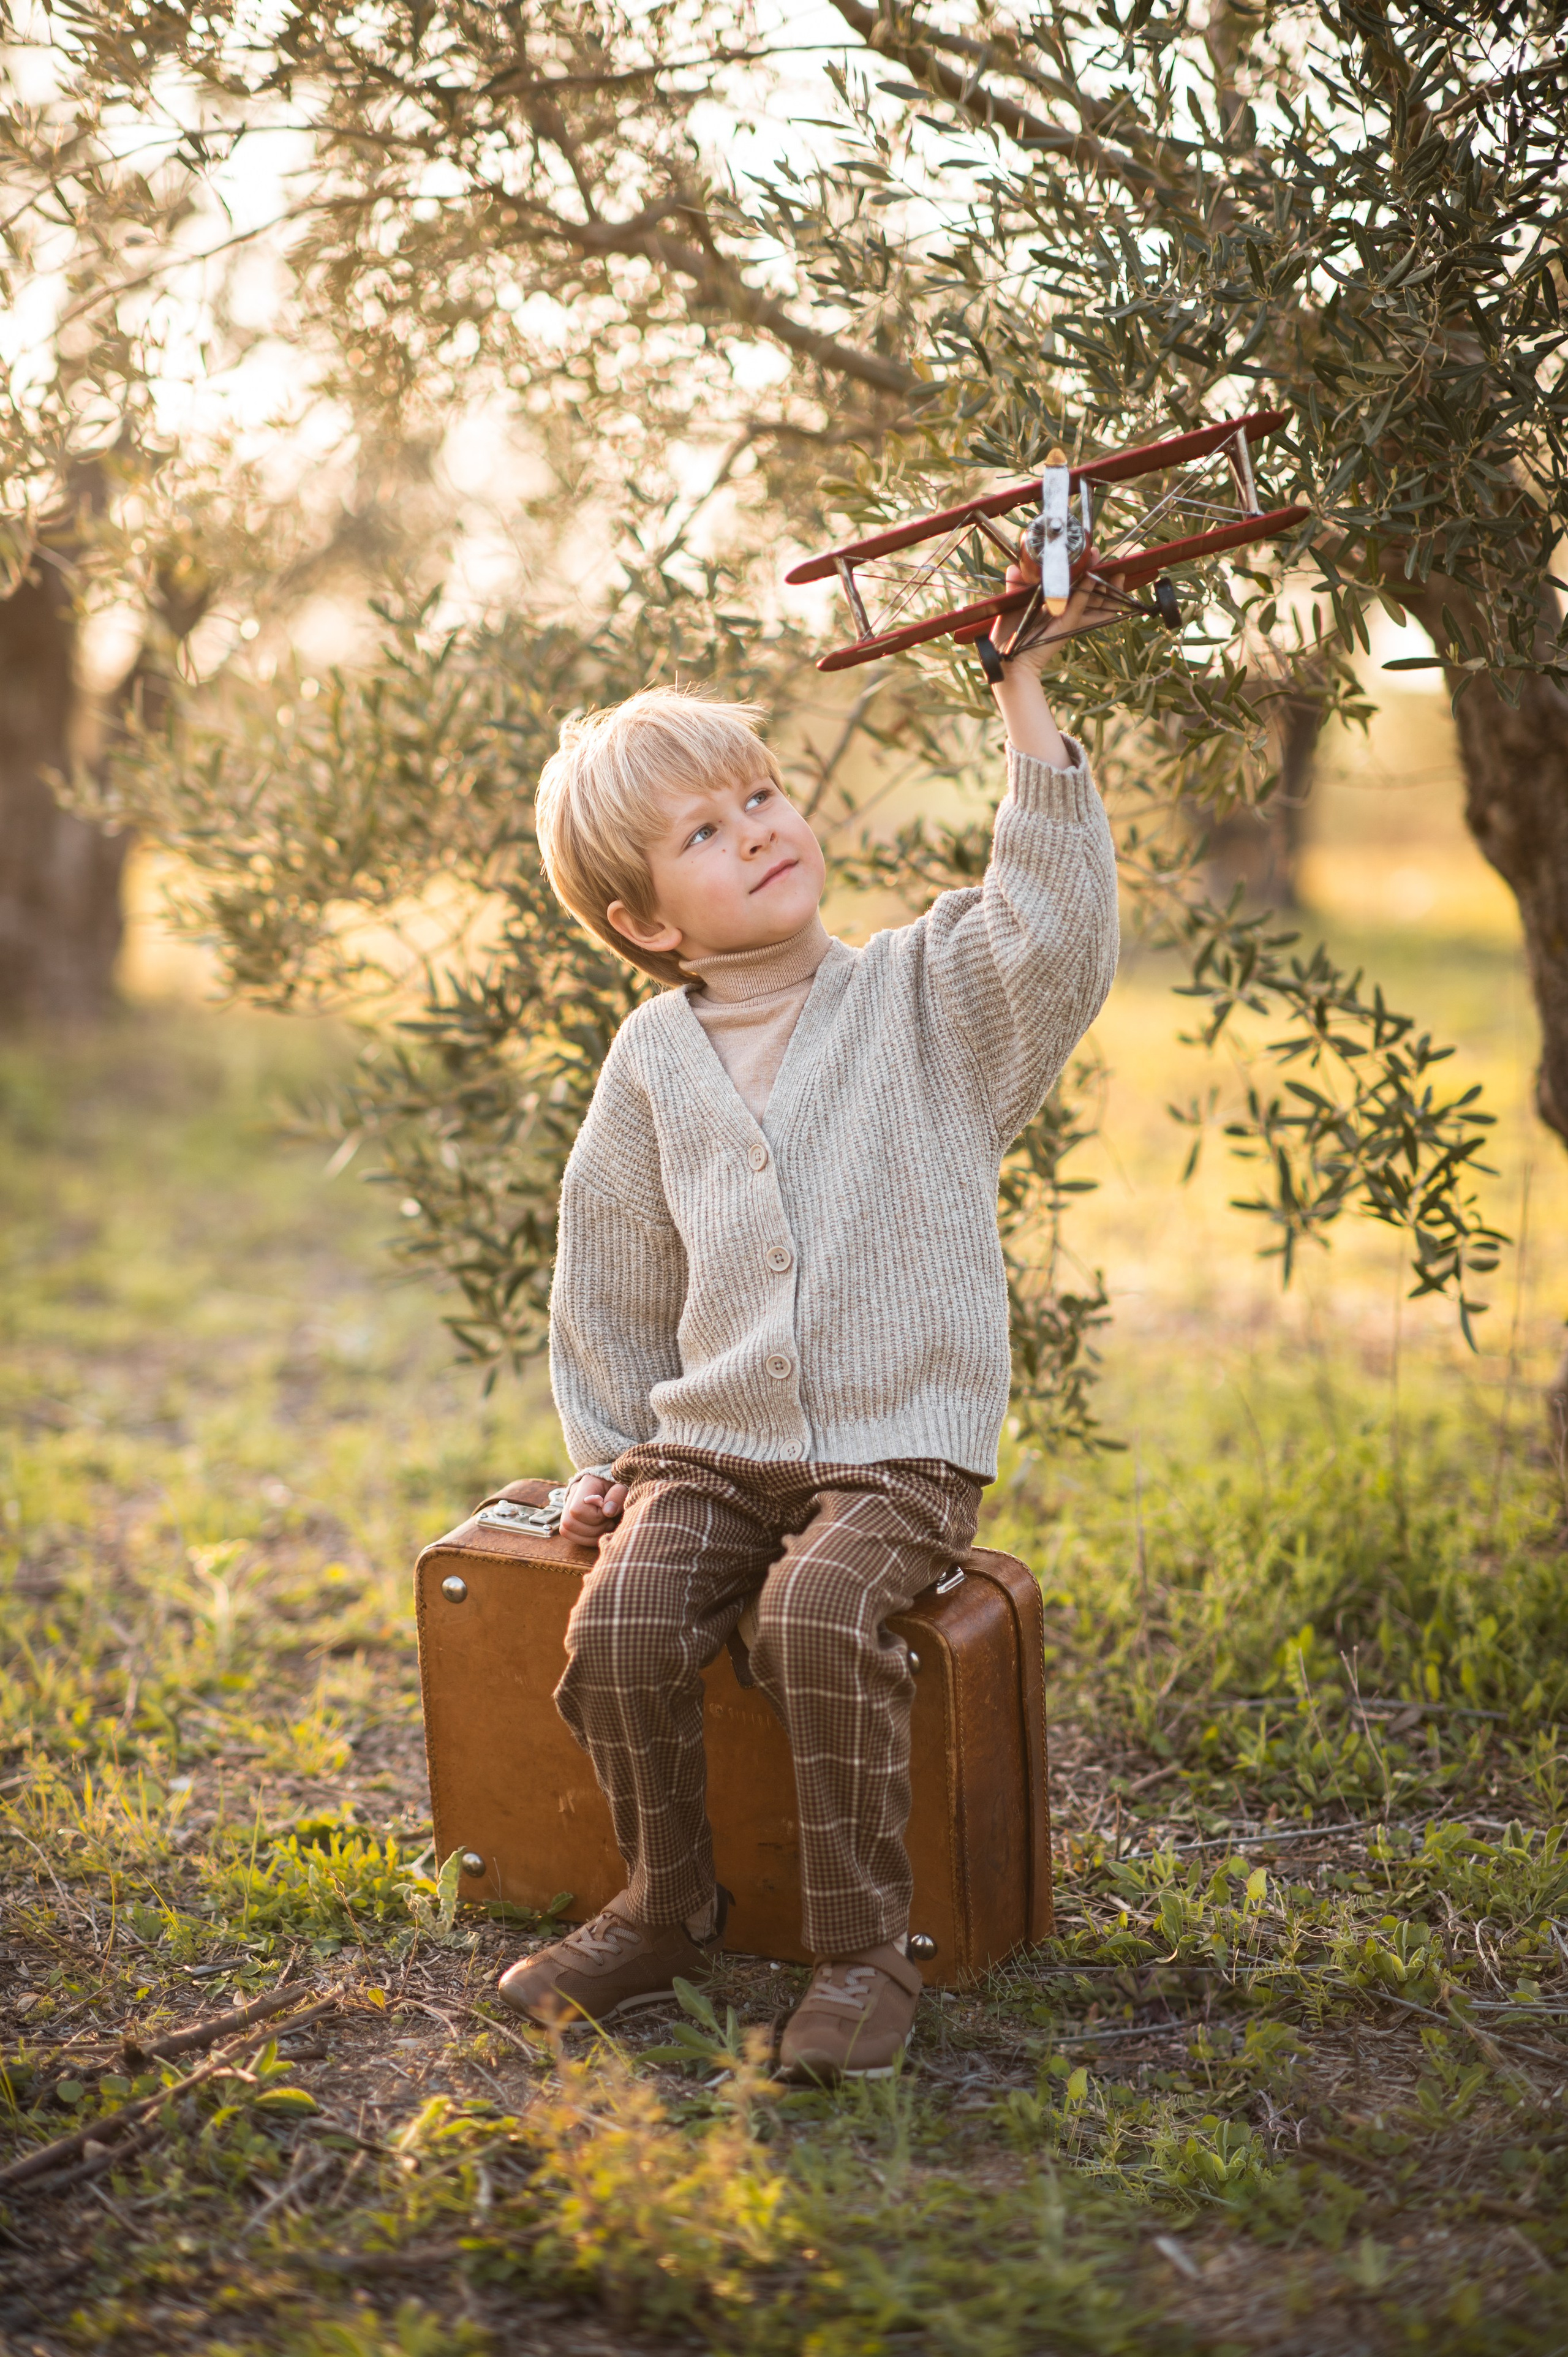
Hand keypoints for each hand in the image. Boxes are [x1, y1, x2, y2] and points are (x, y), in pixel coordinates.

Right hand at [561, 1472, 627, 1547]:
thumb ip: (617, 1496)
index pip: (578, 1509)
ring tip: (605, 1527)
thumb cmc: (619, 1487)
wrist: (613, 1485)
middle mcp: (573, 1494)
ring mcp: (567, 1505)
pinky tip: (599, 1532)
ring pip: (566, 1530)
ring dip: (590, 1536)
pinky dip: (586, 1539)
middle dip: (594, 1529)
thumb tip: (607, 1511)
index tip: (609, 1513)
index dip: (596, 1517)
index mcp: (586, 1483)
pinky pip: (568, 1534)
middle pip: (569, 1522)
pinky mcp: (568, 1516)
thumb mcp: (623, 1488)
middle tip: (609, 1523)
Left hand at [996, 559, 1120, 675]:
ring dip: (1105, 586)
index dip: (1084, 570)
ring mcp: (1068, 620)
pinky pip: (1078, 608)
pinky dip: (1085, 594)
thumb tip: (1014, 567)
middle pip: (1092, 593)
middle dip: (1100, 575)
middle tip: (1101, 555)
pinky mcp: (1066, 627)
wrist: (1007, 660)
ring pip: (1094, 602)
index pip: (1076, 585)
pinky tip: (1091, 579)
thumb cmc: (1008, 636)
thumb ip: (1016, 586)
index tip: (1089, 553)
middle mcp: (1066, 612)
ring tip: (1116, 571)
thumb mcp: (1013, 605)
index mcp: (1056, 604)